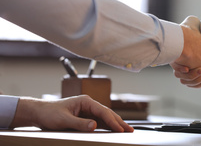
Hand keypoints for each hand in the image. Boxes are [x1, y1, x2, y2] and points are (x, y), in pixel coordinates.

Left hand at [10, 95, 132, 131]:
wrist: (39, 112)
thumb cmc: (50, 113)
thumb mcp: (64, 120)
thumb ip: (80, 123)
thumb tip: (95, 125)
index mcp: (85, 101)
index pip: (103, 111)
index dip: (113, 121)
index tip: (120, 129)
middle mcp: (88, 104)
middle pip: (107, 113)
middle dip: (119, 122)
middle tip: (130, 130)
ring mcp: (87, 110)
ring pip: (105, 117)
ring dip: (115, 124)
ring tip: (126, 130)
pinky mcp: (85, 116)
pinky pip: (99, 121)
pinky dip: (107, 125)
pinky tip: (113, 130)